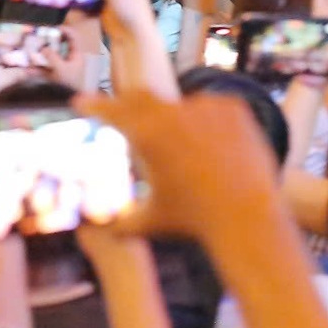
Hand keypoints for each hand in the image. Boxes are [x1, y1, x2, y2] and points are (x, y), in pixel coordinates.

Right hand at [82, 90, 289, 247]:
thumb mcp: (151, 221)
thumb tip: (102, 230)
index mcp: (145, 135)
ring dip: (178, 121)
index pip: (110, 111)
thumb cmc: (194, 221)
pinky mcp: (233, 107)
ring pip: (181, 107)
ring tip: (191, 151)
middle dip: (131, 105)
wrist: (247, 217)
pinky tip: (216, 146)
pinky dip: (209, 121)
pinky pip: (212, 108)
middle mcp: (172, 113)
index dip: (93, 105)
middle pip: (141, 97)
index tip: (80, 101)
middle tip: (127, 113)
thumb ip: (122, 222)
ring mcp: (205, 106)